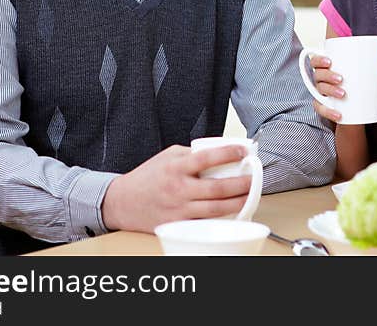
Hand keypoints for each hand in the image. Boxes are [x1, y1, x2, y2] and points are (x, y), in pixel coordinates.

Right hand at [101, 144, 252, 232]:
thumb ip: (191, 154)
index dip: (229, 153)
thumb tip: (219, 152)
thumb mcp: (167, 156)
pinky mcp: (179, 225)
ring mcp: (179, 210)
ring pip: (216, 209)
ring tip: (250, 194)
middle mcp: (179, 189)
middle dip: (242, 183)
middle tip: (254, 178)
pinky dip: (222, 216)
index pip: (208, 157)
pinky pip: (206, 221)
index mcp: (176, 167)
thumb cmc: (147, 177)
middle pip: (218, 188)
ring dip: (238, 202)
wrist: (122, 202)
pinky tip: (234, 210)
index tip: (244, 152)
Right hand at [310, 43, 376, 122]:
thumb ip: (375, 58)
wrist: (354, 109)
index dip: (319, 60)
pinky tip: (338, 114)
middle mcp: (321, 80)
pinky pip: (321, 109)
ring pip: (319, 91)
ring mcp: (321, 94)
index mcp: (327, 67)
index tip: (330, 61)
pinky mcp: (323, 107)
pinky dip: (328, 112)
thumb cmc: (357, 83)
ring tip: (343, 94)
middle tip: (341, 79)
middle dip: (327, 76)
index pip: (316, 60)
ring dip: (329, 92)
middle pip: (317, 75)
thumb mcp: (365, 70)